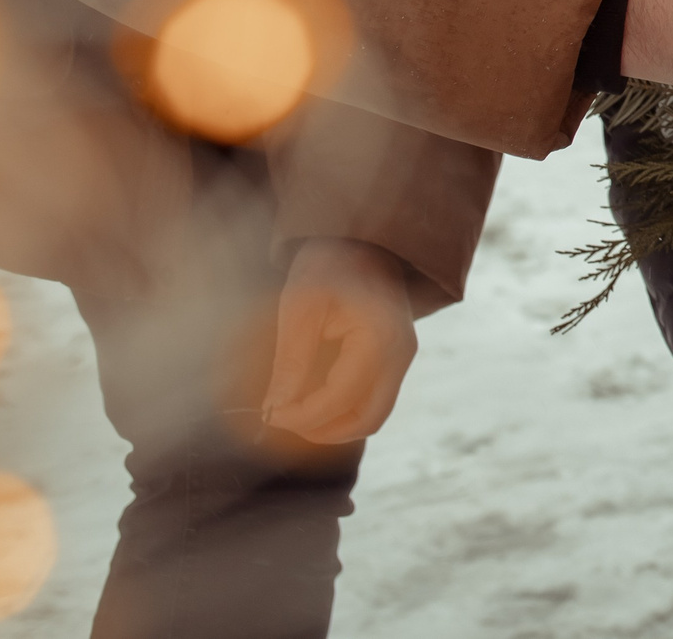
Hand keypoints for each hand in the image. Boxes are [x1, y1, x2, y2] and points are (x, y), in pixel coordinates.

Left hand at [262, 239, 416, 443]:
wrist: (361, 242)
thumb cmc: (328, 266)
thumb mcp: (299, 308)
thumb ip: (291, 361)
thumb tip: (274, 411)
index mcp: (381, 338)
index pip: (342, 398)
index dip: (303, 416)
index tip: (269, 415)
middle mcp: (402, 354)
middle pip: (368, 419)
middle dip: (323, 430)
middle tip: (284, 421)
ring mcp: (403, 358)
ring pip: (373, 414)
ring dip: (334, 424)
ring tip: (295, 412)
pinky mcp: (395, 360)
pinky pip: (372, 399)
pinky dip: (342, 408)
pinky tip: (311, 397)